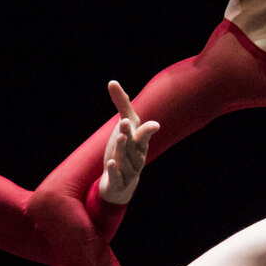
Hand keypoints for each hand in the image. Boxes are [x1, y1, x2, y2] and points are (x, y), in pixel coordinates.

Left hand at [99, 80, 159, 204]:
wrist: (120, 184)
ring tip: (119, 137)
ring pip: (125, 160)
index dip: (146, 129)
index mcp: (140, 142)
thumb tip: (112, 81)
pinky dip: (116, 171)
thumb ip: (122, 105)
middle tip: (125, 121)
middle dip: (129, 133)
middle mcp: (137, 156)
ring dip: (122, 149)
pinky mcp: (118, 183)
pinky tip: (111, 163)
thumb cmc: (125, 149)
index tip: (154, 125)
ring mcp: (129, 171)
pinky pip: (118, 177)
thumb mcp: (124, 127)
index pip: (143, 134)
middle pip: (133, 145)